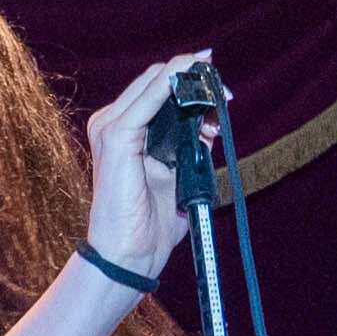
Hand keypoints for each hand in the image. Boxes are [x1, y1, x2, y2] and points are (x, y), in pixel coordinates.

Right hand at [76, 56, 201, 295]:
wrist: (128, 256)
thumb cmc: (151, 224)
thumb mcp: (179, 175)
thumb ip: (191, 145)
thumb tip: (211, 123)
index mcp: (124, 131)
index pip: (158, 88)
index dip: (191, 83)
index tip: (222, 93)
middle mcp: (112, 123)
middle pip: (158, 79)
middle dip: (196, 80)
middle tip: (226, 94)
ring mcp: (110, 127)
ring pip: (155, 81)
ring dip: (191, 81)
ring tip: (219, 96)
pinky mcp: (116, 135)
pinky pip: (150, 97)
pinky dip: (173, 83)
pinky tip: (192, 80)